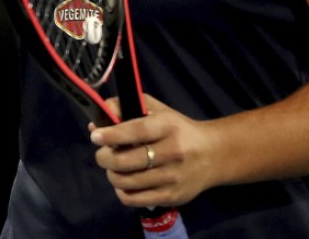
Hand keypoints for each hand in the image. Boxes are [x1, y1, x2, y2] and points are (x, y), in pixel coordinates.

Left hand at [89, 94, 217, 209]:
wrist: (213, 155)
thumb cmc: (179, 130)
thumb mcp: (158, 112)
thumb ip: (128, 108)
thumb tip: (98, 121)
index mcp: (168, 126)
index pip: (136, 131)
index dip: (112, 134)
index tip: (95, 136)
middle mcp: (172, 152)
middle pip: (126, 161)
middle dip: (104, 157)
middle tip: (103, 153)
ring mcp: (172, 178)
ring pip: (126, 182)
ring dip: (112, 174)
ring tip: (114, 167)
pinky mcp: (171, 197)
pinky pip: (133, 199)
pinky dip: (121, 191)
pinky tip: (125, 181)